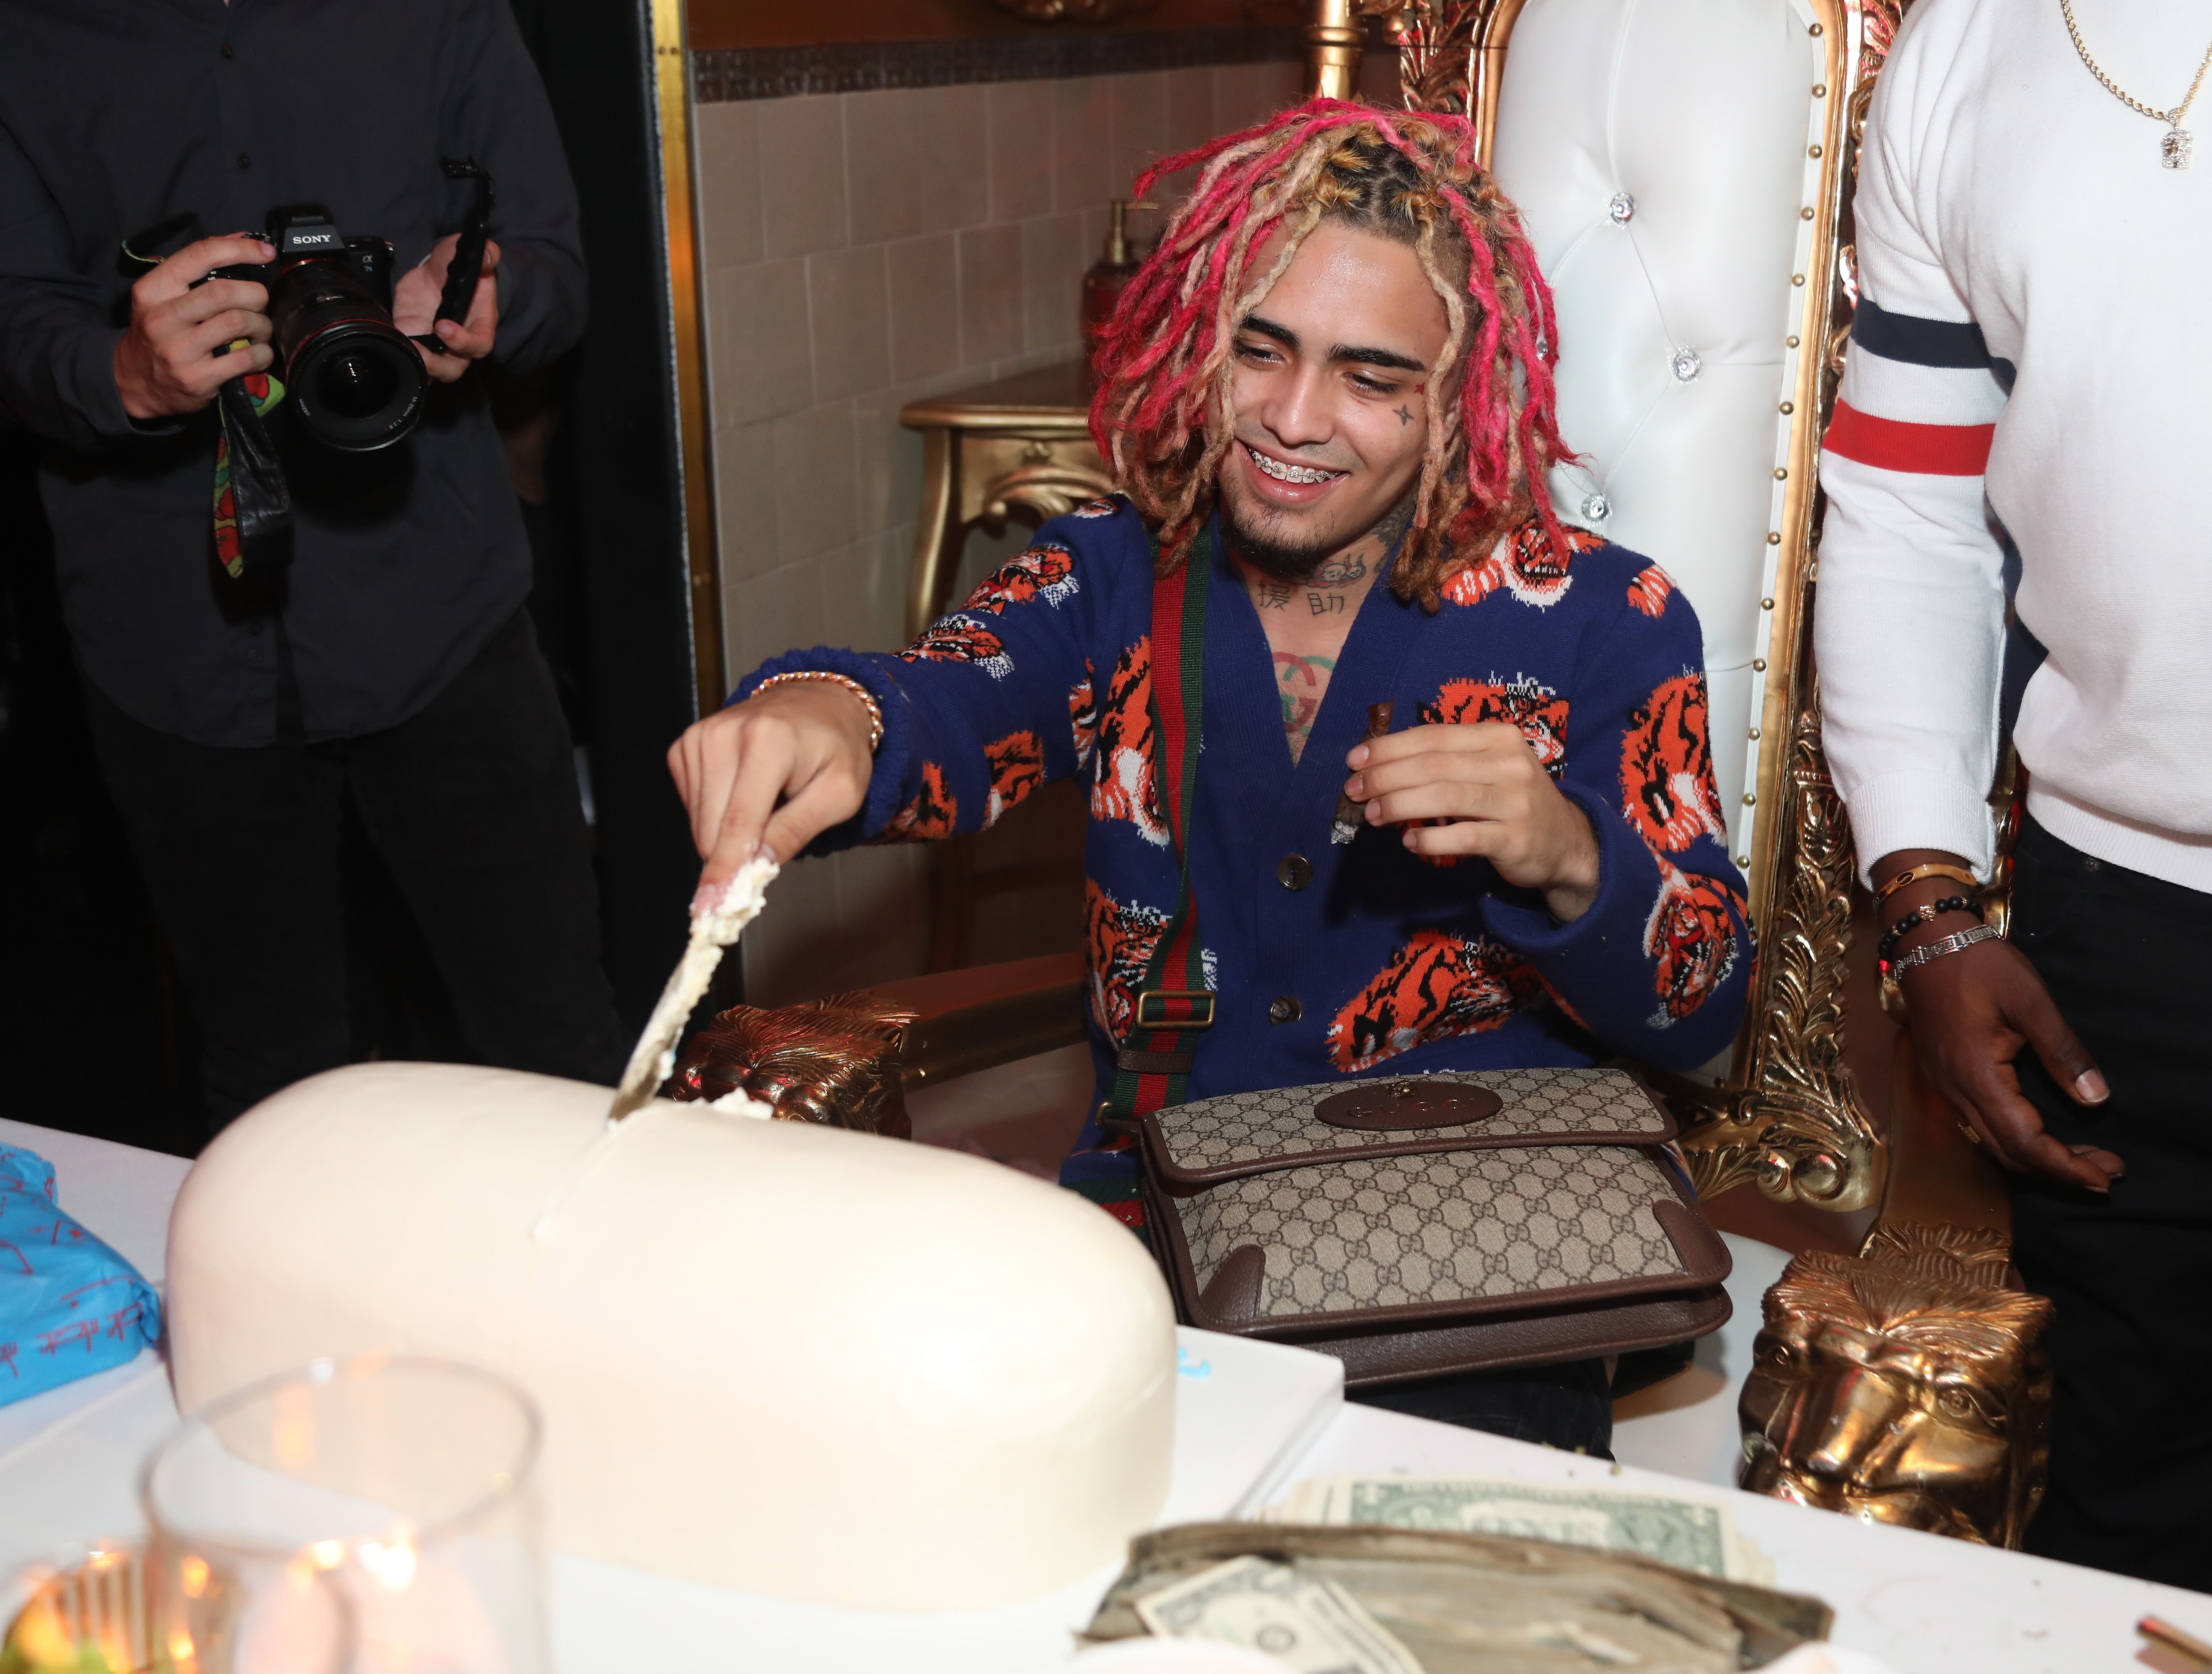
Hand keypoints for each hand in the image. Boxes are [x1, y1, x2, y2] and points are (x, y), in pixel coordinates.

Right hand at [112, 234, 274, 420]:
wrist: (136, 381)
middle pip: (224, 292)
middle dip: (255, 294)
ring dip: (262, 325)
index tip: (265, 251)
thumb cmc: (159, 331)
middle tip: (259, 303)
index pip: (199, 256)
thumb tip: (243, 239)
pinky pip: (246, 358)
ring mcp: (179, 351)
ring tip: (260, 329)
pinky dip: (263, 354)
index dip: (239, 249)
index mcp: (153, 290)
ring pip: (238, 323)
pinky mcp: (197, 379)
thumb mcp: (163, 296)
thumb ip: (198, 266)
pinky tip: (258, 353)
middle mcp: (162, 318)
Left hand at [392, 234, 500, 382]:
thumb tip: (488, 256)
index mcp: (479, 323)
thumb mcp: (469, 252)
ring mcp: (434, 345)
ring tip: (401, 347)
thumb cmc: (457, 266)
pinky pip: (407, 355)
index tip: (442, 326)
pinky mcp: (412, 340)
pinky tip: (386, 339)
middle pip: (453, 368)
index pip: (479, 344)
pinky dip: (396, 351)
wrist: (436, 273)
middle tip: (418, 349)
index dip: (463, 341)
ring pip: (430, 370)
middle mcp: (458, 342)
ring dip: (416, 364)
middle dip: (436, 364)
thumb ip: (484, 253)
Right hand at [666, 682, 876, 912]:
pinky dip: (719, 813)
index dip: (724, 872)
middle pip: (713, 830)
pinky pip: (693, 807)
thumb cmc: (837, 750)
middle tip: (777, 837)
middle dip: (738, 854)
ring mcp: (699, 738)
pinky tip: (747, 791)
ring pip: (700, 824)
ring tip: (769, 801)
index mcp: (767, 742)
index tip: (711, 910)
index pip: (738, 823)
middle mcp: (723, 734)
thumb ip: (796, 831)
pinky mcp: (685, 746)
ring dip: (732, 832)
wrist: (820, 703)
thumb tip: (756, 869)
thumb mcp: (840, 795)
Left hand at [1346, 722, 1600, 920]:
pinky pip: (1464, 835)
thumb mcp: (1487, 767)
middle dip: (1385, 777)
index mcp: (1498, 736)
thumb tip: (1379, 766)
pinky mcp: (1516, 838)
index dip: (1389, 748)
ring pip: (1445, 796)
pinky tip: (1409, 841)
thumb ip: (1444, 761)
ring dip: (1399, 805)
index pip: (1433, 736)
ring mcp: (1516, 801)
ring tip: (1371, 815)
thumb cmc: (1511, 799)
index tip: (1355, 761)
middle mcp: (1509, 763)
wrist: (1564, 841)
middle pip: (1434, 765)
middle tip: (1354, 791)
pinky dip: (1431, 838)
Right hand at [1877, 846, 2119, 1191]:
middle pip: (2007, 1152)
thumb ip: (2063, 1051)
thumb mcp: (2030, 1000)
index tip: (2105, 1177)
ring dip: (2036, 1158)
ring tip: (2080, 1159)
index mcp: (1975, 1074)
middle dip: (2058, 1170)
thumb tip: (2097, 1100)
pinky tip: (2037, 1133)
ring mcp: (1944, 1087)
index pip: (2024, 1140)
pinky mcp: (1942, 1078)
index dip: (2065, 1166)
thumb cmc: (1978, 965)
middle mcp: (1954, 1091)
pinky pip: (1978, 1126)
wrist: (1924, 942)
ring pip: (1990, 1143)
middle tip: (2106, 1171)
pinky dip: (2013, 1140)